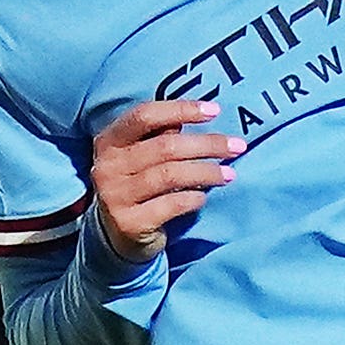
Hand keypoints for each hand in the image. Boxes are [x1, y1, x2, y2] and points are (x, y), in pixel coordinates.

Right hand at [86, 98, 237, 265]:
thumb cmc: (138, 184)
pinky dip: (193, 198)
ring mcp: (115, 196)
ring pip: (171, 175)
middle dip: (207, 144)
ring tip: (229, 174)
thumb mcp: (140, 154)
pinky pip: (172, 204)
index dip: (180, 109)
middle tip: (237, 146)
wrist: (118, 234)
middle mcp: (107, 167)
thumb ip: (161, 134)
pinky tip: (203, 197)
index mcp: (109, 141)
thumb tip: (198, 114)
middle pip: (165, 146)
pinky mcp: (129, 223)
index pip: (144, 116)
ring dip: (206, 172)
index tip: (215, 110)